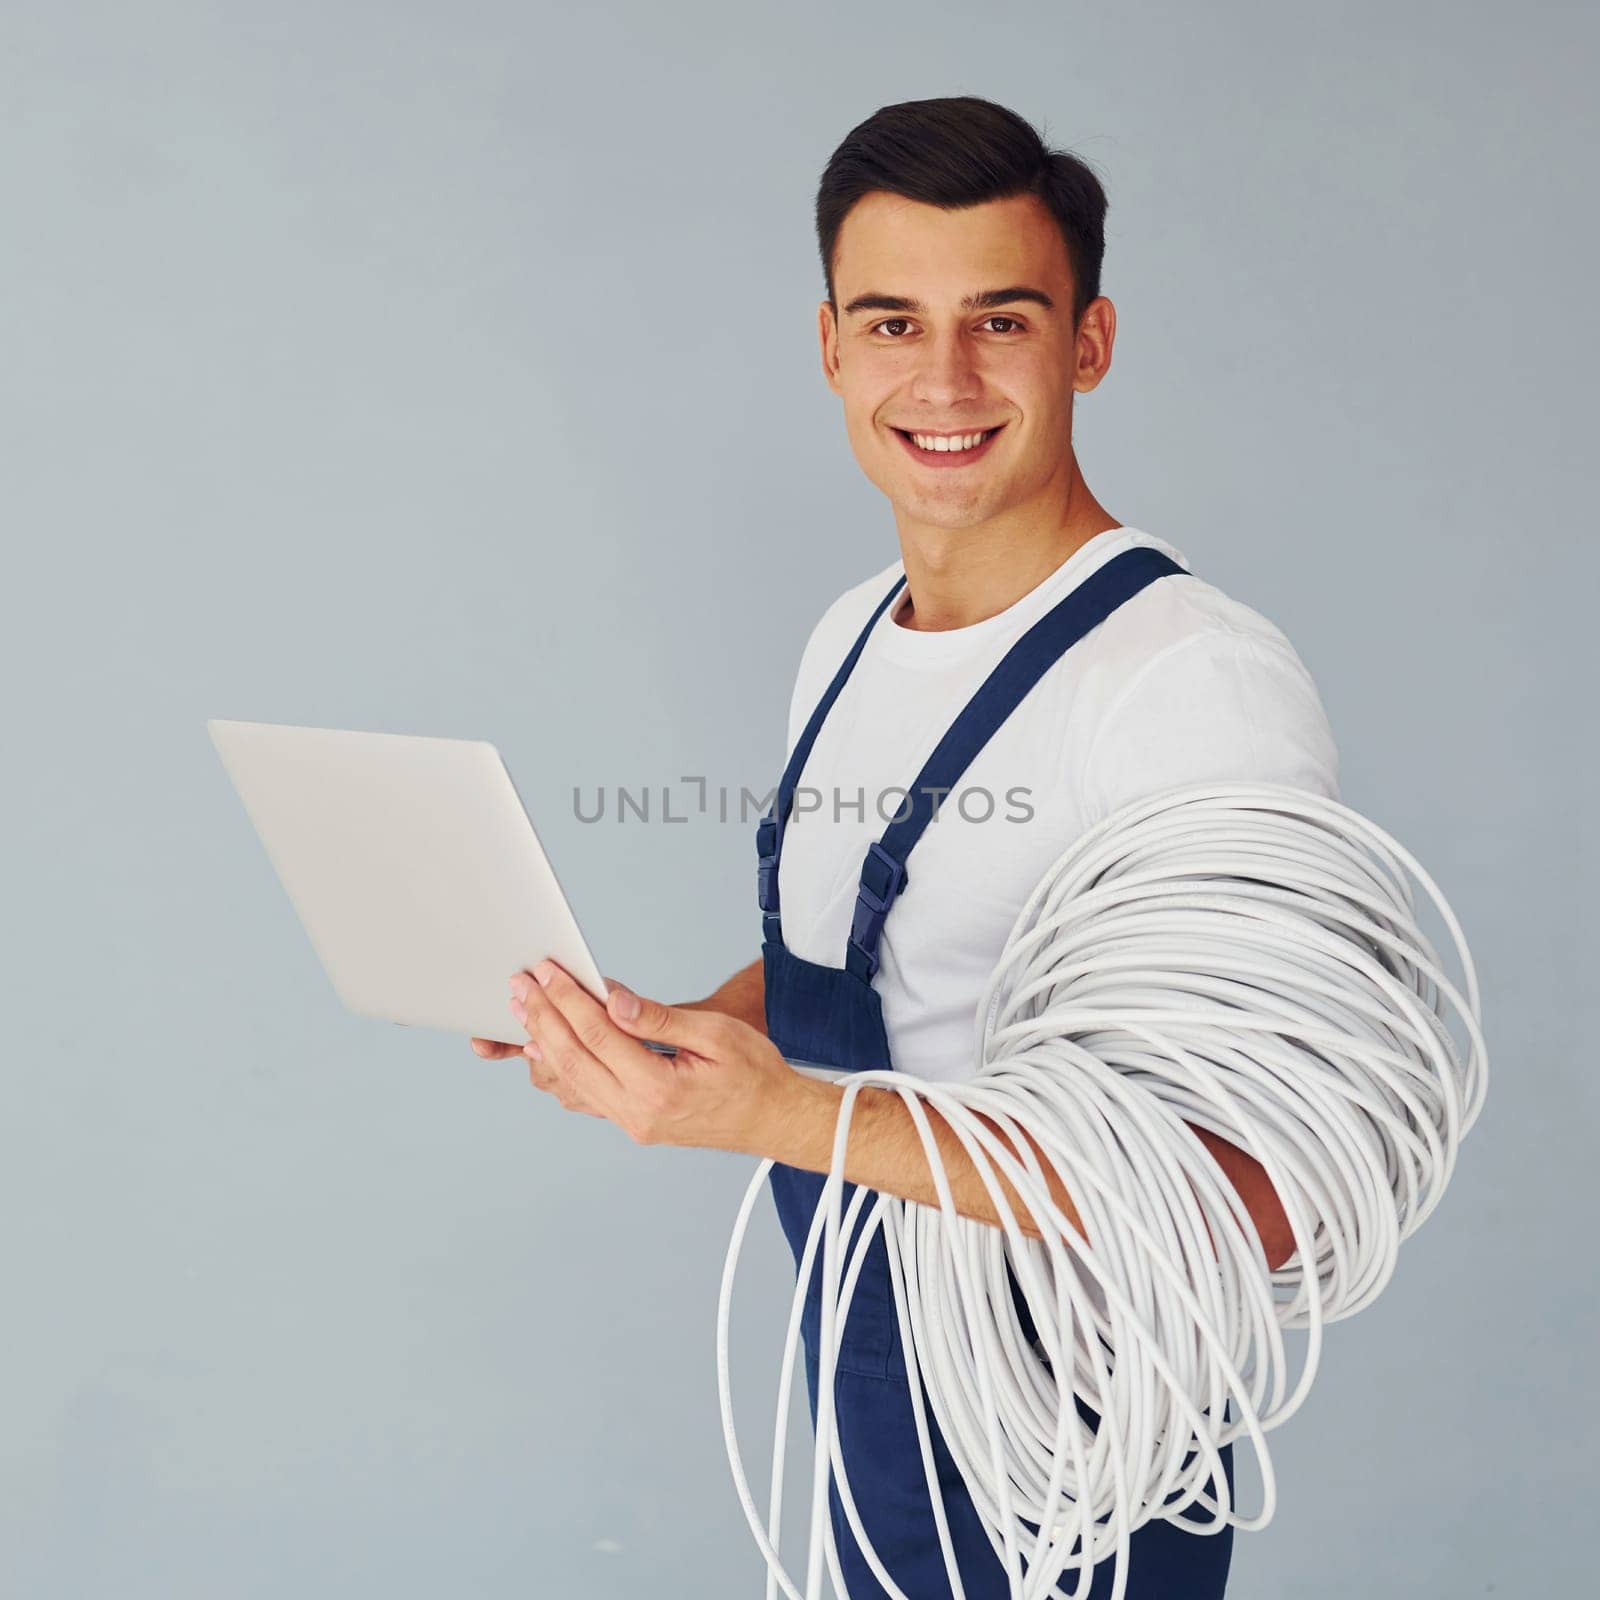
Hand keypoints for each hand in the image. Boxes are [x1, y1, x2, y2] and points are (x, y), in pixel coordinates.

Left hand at [474, 960, 800, 1152]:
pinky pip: (584, 1097)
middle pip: (573, 1058)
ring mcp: (631, 1124)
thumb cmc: (754, 1075)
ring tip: (523, 1010)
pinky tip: (544, 1050)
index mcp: (658, 1088)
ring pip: (570, 1081)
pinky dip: (559, 1071)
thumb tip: (614, 999)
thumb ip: (659, 1018)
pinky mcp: (631, 1124)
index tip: (548, 972)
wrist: (772, 1119)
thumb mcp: (715, 1034)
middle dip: (542, 1016)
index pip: (597, 1035)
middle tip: (521, 985)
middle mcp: (636, 1113)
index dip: (568, 998)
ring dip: (544, 1042)